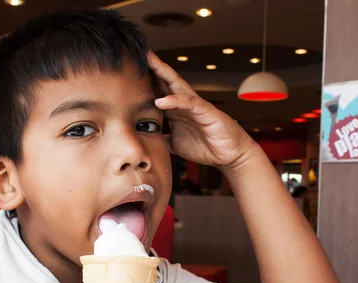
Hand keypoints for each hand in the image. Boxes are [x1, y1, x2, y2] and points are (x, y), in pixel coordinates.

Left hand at [148, 52, 253, 169]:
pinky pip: (189, 103)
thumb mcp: (175, 144)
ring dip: (163, 72)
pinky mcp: (206, 111)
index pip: (158, 90)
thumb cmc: (205, 147)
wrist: (229, 155)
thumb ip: (161, 139)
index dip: (145, 80)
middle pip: (166, 80)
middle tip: (138, 51)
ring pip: (177, 84)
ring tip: (149, 61)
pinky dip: (175, 100)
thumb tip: (143, 140)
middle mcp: (184, 103)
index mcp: (176, 110)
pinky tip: (161, 100)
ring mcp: (195, 105)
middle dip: (152, 66)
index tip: (129, 69)